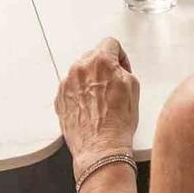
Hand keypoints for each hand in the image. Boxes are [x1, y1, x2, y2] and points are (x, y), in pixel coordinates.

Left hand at [57, 37, 139, 162]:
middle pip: (93, 57)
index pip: (110, 43)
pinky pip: (71, 88)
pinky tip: (91, 109)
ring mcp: (67, 84)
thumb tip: (117, 67)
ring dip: (90, 81)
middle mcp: (79, 69)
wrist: (100, 149)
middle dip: (104, 67)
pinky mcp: (60, 99)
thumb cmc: (117, 124)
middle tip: (113, 85)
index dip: (120, 56)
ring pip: (81, 73)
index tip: (121, 67)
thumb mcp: (133, 87)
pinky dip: (80, 94)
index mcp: (99, 61)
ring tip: (101, 101)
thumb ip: (123, 69)